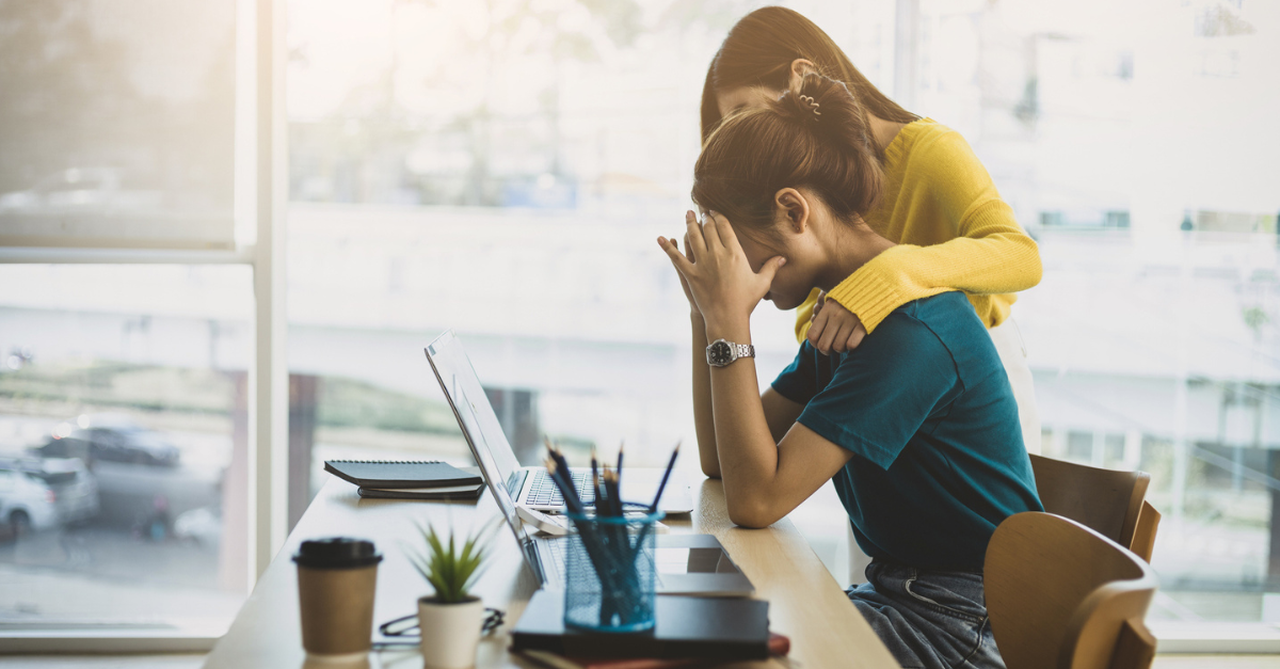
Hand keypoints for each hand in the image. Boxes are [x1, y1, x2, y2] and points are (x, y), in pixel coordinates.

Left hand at [658, 210, 785, 330]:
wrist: (728, 318)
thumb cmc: (746, 301)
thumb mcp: (762, 283)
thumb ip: (771, 267)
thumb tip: (784, 258)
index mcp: (735, 253)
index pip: (725, 227)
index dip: (718, 217)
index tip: (714, 211)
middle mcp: (718, 254)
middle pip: (709, 229)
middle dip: (704, 218)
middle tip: (701, 211)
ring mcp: (702, 263)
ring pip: (693, 237)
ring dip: (689, 223)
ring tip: (687, 214)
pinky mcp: (690, 274)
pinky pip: (676, 257)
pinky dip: (667, 247)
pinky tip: (660, 238)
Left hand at [807, 291, 866, 354]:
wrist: (873, 289)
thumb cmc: (850, 300)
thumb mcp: (833, 302)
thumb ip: (822, 315)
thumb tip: (814, 335)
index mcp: (826, 309)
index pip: (812, 335)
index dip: (815, 344)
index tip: (821, 343)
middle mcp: (836, 315)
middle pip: (823, 345)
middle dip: (826, 351)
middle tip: (832, 348)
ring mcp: (850, 320)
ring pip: (838, 347)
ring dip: (841, 348)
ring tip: (844, 342)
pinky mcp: (863, 325)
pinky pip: (851, 345)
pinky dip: (852, 346)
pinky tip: (853, 339)